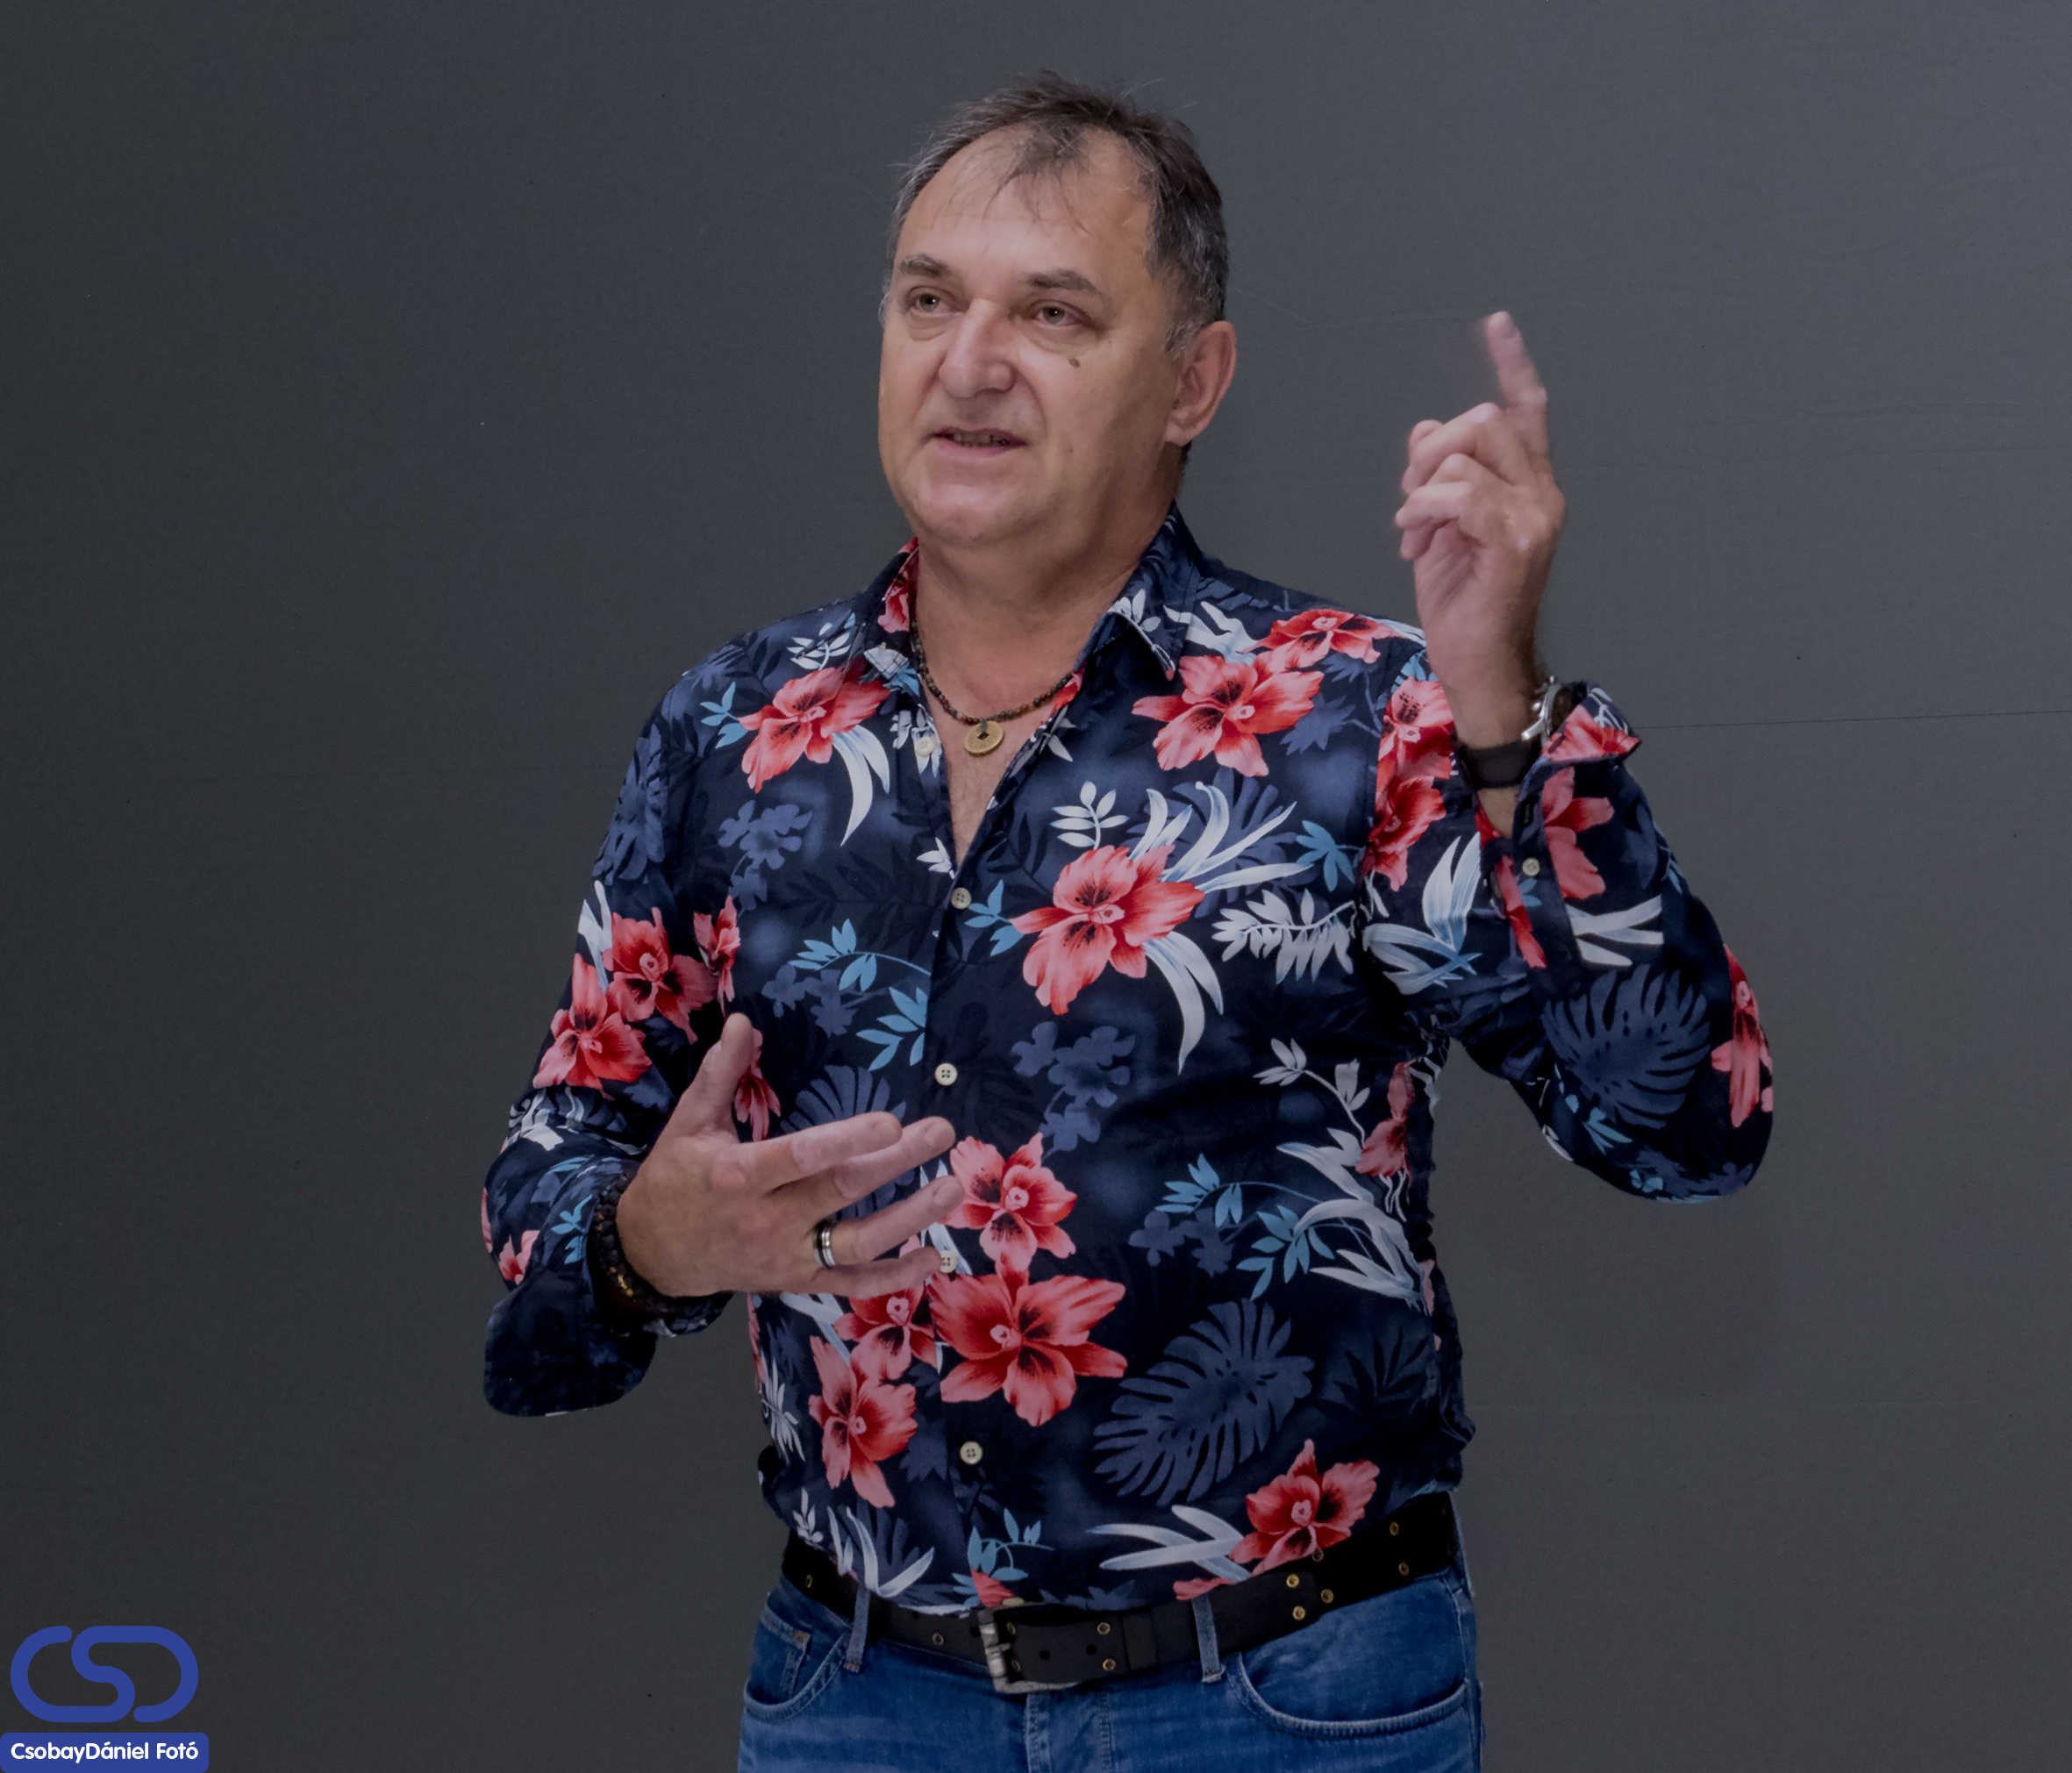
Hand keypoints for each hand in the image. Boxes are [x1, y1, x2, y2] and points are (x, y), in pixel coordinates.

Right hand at [615, 1014, 958, 1297]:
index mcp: (738, 1175)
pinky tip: (933, 1258)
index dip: (848, 1141)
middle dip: (897, 1163)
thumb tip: (745, 1021)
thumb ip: (720, 1073)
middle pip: (841, 1191)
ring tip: (952, 1189)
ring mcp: (785, 1257)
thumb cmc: (676, 1179)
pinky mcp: (796, 1282)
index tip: (892, 1122)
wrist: (653, 1254)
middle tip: (943, 1131)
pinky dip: (893, 1278)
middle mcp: (766, 1220)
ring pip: (855, 1243)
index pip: (801, 1157)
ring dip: (909, 1218)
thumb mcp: (689, 1123)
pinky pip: (849, 1284)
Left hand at [1394, 311, 1565, 747]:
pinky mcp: (1515, 543)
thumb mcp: (1441, 526)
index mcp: (1530, 486)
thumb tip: (1426, 428)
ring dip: (1421, 488)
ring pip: (1466, 452)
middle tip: (1410, 501)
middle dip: (1430, 449)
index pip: (1528, 411)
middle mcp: (1543, 494)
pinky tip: (1416, 544)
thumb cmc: (1463, 600)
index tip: (1496, 323)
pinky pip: (1459, 494)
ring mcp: (1535, 517)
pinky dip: (1425, 513)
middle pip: (1483, 419)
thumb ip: (1439, 475)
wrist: (1479, 663)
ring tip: (1416, 533)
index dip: (1512, 366)